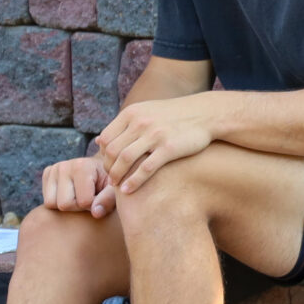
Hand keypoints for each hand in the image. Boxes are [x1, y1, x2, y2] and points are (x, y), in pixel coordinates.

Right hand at [40, 155, 117, 216]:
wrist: (100, 170)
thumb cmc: (109, 183)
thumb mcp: (114, 191)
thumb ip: (108, 200)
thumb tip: (95, 213)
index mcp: (82, 165)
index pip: (83, 201)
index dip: (93, 206)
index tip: (99, 198)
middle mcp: (64, 165)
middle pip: (64, 204)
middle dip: (78, 207)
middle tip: (88, 199)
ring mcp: (53, 169)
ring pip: (51, 204)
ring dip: (67, 206)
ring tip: (79, 196)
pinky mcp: (47, 174)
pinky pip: (47, 201)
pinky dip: (58, 202)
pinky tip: (71, 194)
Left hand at [97, 94, 217, 196]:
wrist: (204, 113)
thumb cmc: (173, 116)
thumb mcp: (145, 112)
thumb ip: (122, 126)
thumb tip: (98, 141)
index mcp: (132, 113)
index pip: (106, 138)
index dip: (103, 154)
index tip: (108, 165)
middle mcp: (140, 122)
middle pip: (112, 150)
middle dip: (108, 167)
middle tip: (110, 179)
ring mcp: (154, 135)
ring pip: (125, 159)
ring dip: (116, 176)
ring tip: (115, 186)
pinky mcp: (168, 148)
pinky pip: (145, 168)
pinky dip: (133, 181)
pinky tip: (128, 191)